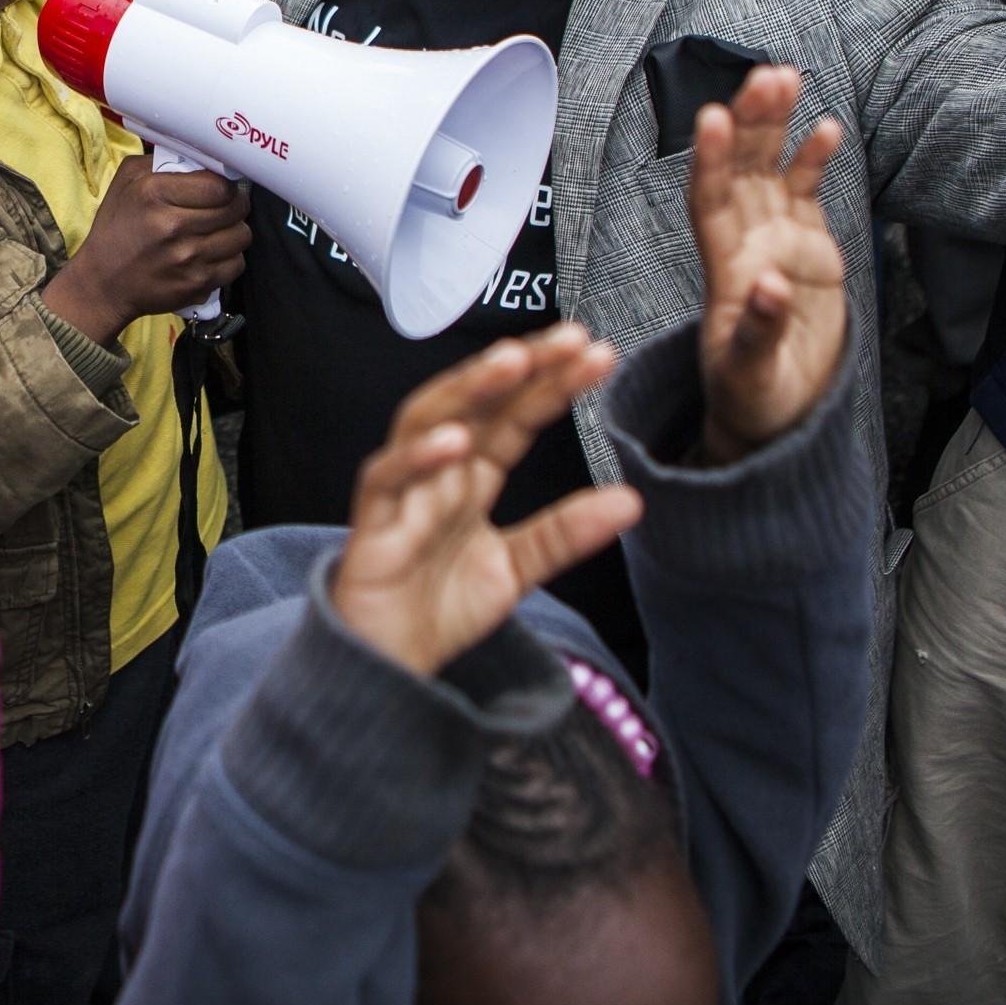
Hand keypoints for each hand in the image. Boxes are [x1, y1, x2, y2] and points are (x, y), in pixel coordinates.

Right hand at [42, 155, 248, 344]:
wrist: (103, 284)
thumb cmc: (116, 229)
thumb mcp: (127, 182)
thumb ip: (162, 161)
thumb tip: (202, 155)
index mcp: (154, 194)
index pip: (219, 185)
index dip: (225, 185)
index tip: (220, 188)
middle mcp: (172, 226)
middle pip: (235, 209)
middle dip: (233, 205)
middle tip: (220, 208)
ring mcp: (187, 258)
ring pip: (242, 236)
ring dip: (233, 232)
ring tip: (215, 231)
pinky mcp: (196, 284)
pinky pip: (236, 265)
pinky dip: (228, 259)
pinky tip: (210, 255)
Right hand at [331, 325, 640, 675]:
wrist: (385, 666)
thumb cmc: (438, 605)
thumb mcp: (518, 569)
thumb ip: (566, 533)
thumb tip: (633, 500)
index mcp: (473, 474)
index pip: (515, 415)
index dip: (553, 383)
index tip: (598, 353)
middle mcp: (438, 470)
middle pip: (474, 401)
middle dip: (518, 365)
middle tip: (568, 339)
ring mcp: (403, 491)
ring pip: (425, 420)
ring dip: (467, 388)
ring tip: (512, 362)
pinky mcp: (372, 525)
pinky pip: (388, 481)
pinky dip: (416, 457)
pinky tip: (454, 440)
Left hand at [688, 66, 847, 462]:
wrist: (778, 412)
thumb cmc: (752, 397)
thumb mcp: (751, 375)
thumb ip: (758, 331)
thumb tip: (767, 286)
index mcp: (722, 270)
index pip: (709, 202)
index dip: (710, 160)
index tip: (713, 119)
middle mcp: (744, 243)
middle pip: (740, 169)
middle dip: (749, 122)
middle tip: (764, 77)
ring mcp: (775, 239)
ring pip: (768, 169)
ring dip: (773, 125)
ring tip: (784, 78)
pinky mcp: (807, 246)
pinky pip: (805, 192)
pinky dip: (813, 160)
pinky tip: (826, 126)